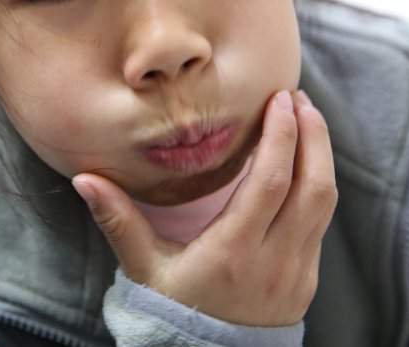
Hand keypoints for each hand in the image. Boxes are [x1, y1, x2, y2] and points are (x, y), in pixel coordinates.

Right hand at [72, 90, 336, 326]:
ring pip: (324, 202)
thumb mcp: (143, 268)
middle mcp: (273, 260)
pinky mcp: (306, 277)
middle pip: (311, 186)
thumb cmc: (173, 312)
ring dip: (321, 155)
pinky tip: (304, 161)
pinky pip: (320, 221)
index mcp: (233, 253)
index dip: (281, 137)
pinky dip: (317, 183)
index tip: (279, 100)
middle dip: (311, 135)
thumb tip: (83, 179)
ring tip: (307, 119)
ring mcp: (297, 271)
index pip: (271, 184)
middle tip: (298, 97)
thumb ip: (118, 221)